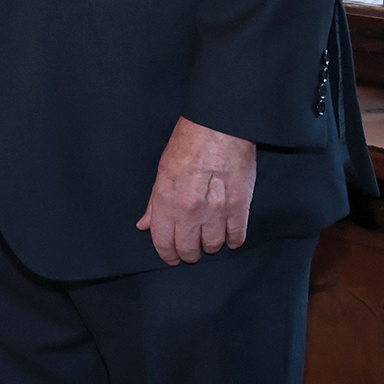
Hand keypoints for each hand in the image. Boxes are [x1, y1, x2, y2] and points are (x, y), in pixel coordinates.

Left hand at [134, 116, 256, 264]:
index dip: (167, 254)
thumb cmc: (189, 142)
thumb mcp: (162, 170)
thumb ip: (154, 202)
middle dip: (188, 253)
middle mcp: (189, 211)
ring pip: (212, 246)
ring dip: (210, 245)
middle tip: (191, 249)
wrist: (220, 126)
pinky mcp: (239, 207)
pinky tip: (230, 237)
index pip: (163, 242)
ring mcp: (215, 211)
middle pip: (188, 249)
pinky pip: (237, 236)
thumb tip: (144, 225)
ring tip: (210, 238)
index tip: (172, 257)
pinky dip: (233, 240)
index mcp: (166, 201)